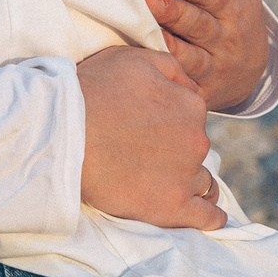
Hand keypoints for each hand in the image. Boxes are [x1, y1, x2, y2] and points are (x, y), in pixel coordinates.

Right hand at [76, 45, 222, 231]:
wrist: (64, 133)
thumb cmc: (94, 91)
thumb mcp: (137, 58)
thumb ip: (173, 68)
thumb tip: (192, 86)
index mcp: (191, 106)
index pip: (191, 116)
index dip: (170, 120)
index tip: (148, 126)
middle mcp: (197, 141)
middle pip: (195, 147)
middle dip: (177, 149)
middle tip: (145, 153)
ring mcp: (186, 177)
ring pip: (201, 180)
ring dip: (189, 180)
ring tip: (166, 183)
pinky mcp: (172, 208)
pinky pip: (207, 217)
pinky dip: (212, 218)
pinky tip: (213, 218)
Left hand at [145, 0, 265, 111]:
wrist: (252, 71)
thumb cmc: (236, 11)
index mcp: (234, 6)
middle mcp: (226, 37)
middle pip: (197, 24)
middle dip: (174, 12)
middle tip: (149, 0)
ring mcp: (214, 67)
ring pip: (190, 57)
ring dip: (167, 46)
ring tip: (145, 33)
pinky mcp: (202, 92)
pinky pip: (183, 85)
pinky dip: (168, 78)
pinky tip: (147, 67)